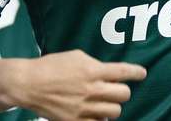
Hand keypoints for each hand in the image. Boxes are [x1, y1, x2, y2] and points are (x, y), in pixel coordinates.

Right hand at [16, 49, 145, 120]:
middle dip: (121, 91)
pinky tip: (94, 114)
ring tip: (104, 103)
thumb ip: (93, 64)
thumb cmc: (50, 66)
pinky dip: (99, 120)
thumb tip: (106, 72)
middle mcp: (92, 90)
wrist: (28, 84)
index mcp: (92, 70)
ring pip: (115, 112)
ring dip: (112, 107)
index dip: (136, 73)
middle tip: (115, 90)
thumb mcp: (75, 57)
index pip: (123, 72)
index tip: (142, 73)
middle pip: (123, 95)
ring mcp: (85, 108)